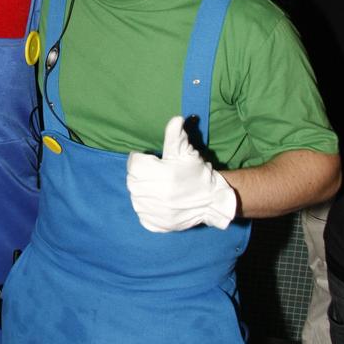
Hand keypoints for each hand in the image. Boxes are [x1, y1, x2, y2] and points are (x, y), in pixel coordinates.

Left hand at [126, 116, 236, 232]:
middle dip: (138, 174)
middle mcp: (158, 195)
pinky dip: (145, 206)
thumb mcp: (186, 152)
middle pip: (132, 180)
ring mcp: (156, 212)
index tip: (147, 158)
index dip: (139, 158)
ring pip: (135, 197)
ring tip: (154, 186)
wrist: (211, 199)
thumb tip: (176, 119)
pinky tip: (156, 201)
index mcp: (164, 174)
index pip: (134, 163)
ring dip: (140, 190)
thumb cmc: (197, 173)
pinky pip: (141, 214)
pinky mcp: (157, 224)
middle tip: (150, 172)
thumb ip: (175, 135)